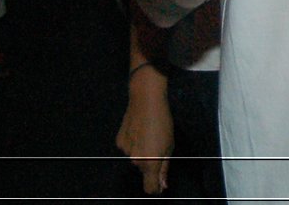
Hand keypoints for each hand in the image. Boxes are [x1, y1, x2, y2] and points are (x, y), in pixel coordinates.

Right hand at [117, 69, 173, 193]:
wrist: (145, 100)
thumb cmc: (163, 122)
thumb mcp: (169, 145)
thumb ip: (165, 167)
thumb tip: (162, 185)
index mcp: (150, 163)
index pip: (149, 188)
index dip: (155, 187)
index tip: (160, 181)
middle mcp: (135, 161)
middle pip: (144, 170)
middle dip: (151, 163)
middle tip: (158, 145)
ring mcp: (125, 152)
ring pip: (136, 159)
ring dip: (142, 152)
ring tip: (148, 135)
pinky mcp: (119, 142)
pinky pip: (128, 149)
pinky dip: (133, 144)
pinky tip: (138, 130)